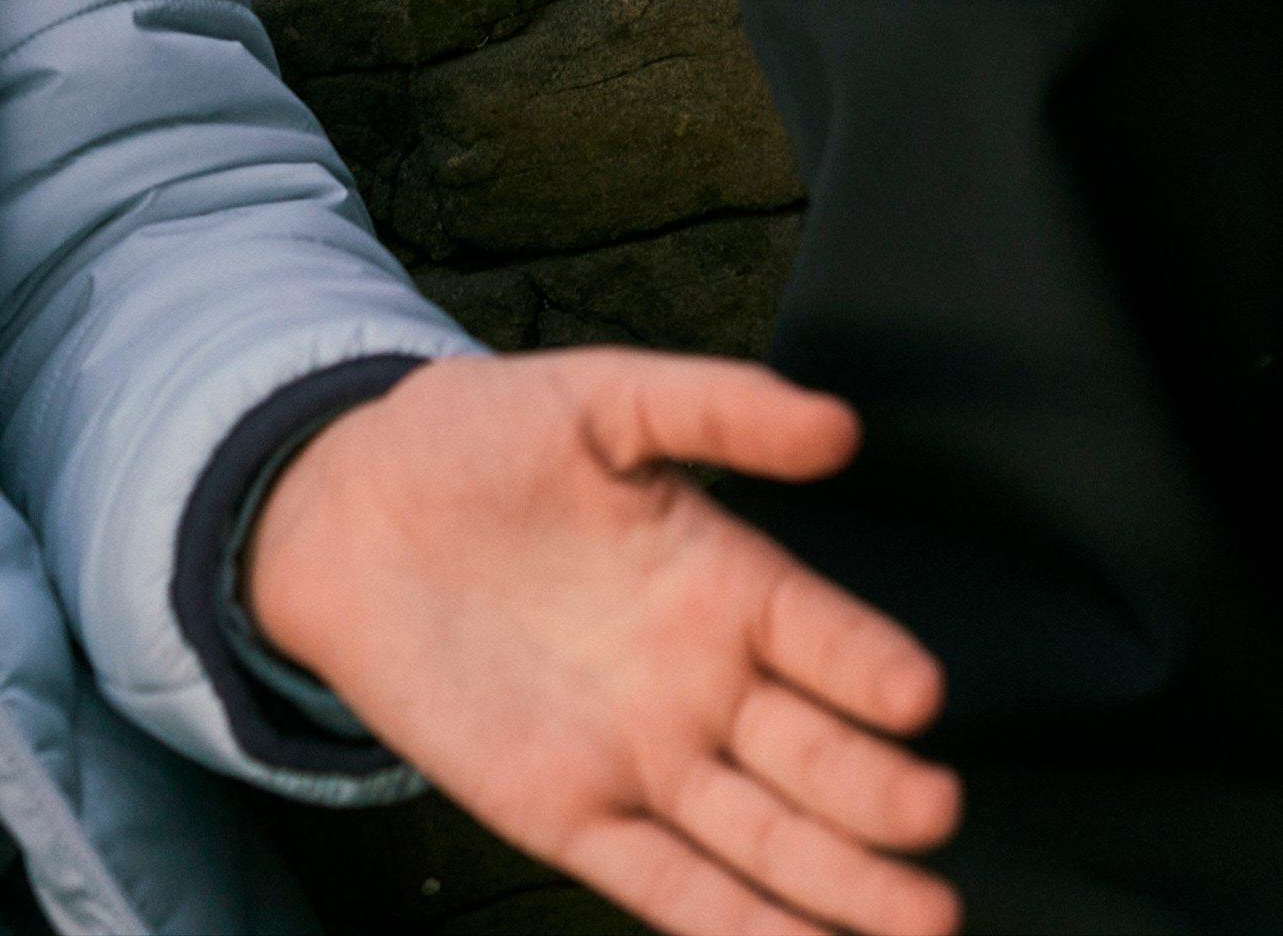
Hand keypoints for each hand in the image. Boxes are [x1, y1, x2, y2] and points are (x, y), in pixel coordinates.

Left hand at [250, 351, 956, 935]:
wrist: (347, 510)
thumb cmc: (479, 440)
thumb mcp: (601, 399)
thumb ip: (717, 408)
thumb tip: (835, 425)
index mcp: (725, 584)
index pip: (823, 635)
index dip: (869, 664)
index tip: (919, 693)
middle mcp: (702, 684)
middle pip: (811, 754)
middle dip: (876, 792)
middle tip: (935, 816)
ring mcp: (643, 758)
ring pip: (760, 836)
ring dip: (838, 883)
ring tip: (923, 920)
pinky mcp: (571, 815)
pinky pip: (664, 883)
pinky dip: (731, 922)